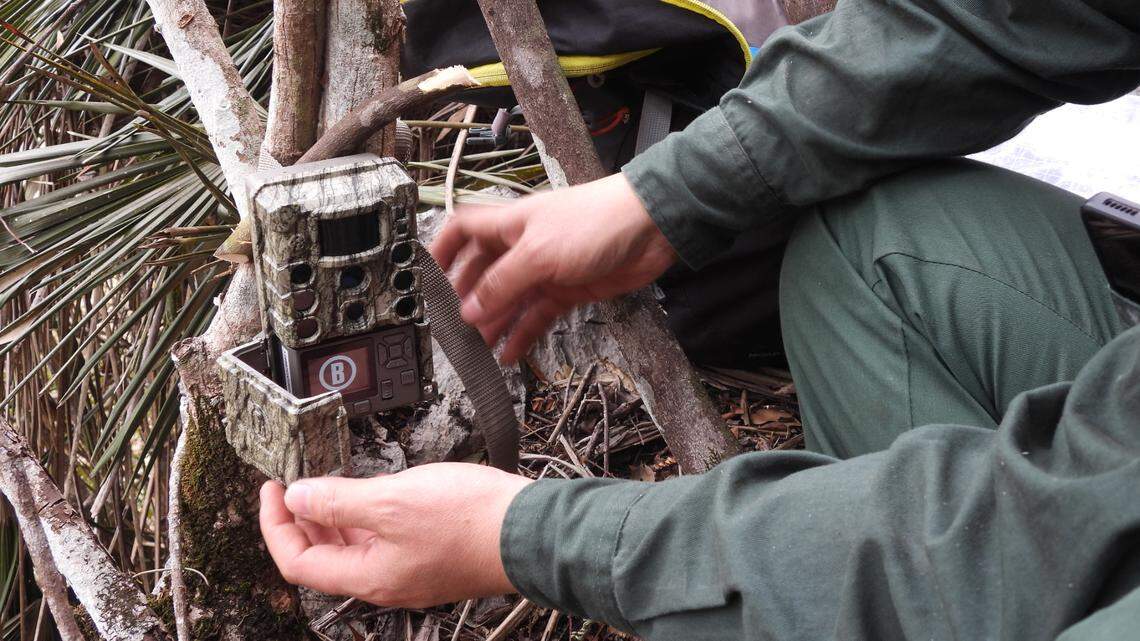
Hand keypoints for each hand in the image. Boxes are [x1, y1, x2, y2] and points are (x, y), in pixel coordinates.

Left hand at [259, 463, 532, 606]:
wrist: (530, 531)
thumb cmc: (470, 520)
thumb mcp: (392, 500)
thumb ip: (338, 500)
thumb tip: (298, 497)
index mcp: (368, 577)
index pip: (298, 562)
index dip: (276, 525)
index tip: (273, 488)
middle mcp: (385, 582)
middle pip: (322, 559)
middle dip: (301, 521)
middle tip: (293, 484)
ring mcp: (408, 572)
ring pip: (353, 550)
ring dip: (332, 518)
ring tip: (327, 484)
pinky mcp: (429, 558)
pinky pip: (381, 542)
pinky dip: (363, 518)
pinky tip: (370, 493)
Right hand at [431, 173, 676, 362]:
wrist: (650, 227)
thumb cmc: (595, 222)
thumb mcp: (537, 254)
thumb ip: (501, 284)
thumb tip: (468, 311)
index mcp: (508, 225)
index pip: (462, 230)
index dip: (442, 250)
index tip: (428, 278)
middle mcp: (523, 246)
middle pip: (483, 273)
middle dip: (467, 299)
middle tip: (453, 328)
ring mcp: (546, 269)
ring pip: (510, 300)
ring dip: (494, 323)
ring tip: (478, 350)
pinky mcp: (569, 290)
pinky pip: (538, 315)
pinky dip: (523, 334)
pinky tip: (510, 354)